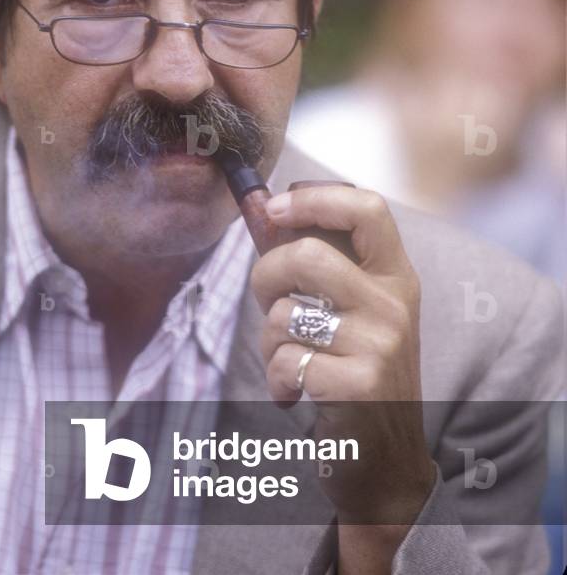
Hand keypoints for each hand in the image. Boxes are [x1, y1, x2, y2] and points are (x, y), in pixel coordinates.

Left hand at [250, 185, 434, 533]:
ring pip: (286, 312)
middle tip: (266, 300)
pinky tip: (297, 395)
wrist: (388, 463)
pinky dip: (277, 379)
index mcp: (396, 276)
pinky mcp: (359, 387)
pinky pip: (286, 360)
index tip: (274, 207)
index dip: (315, 197)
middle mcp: (394, 304)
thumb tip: (267, 212)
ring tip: (290, 361)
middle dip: (266, 275)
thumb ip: (322, 265)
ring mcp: (380, 345)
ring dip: (269, 340)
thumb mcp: (356, 312)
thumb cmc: (358, 375)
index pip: (367, 208)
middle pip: (307, 254)